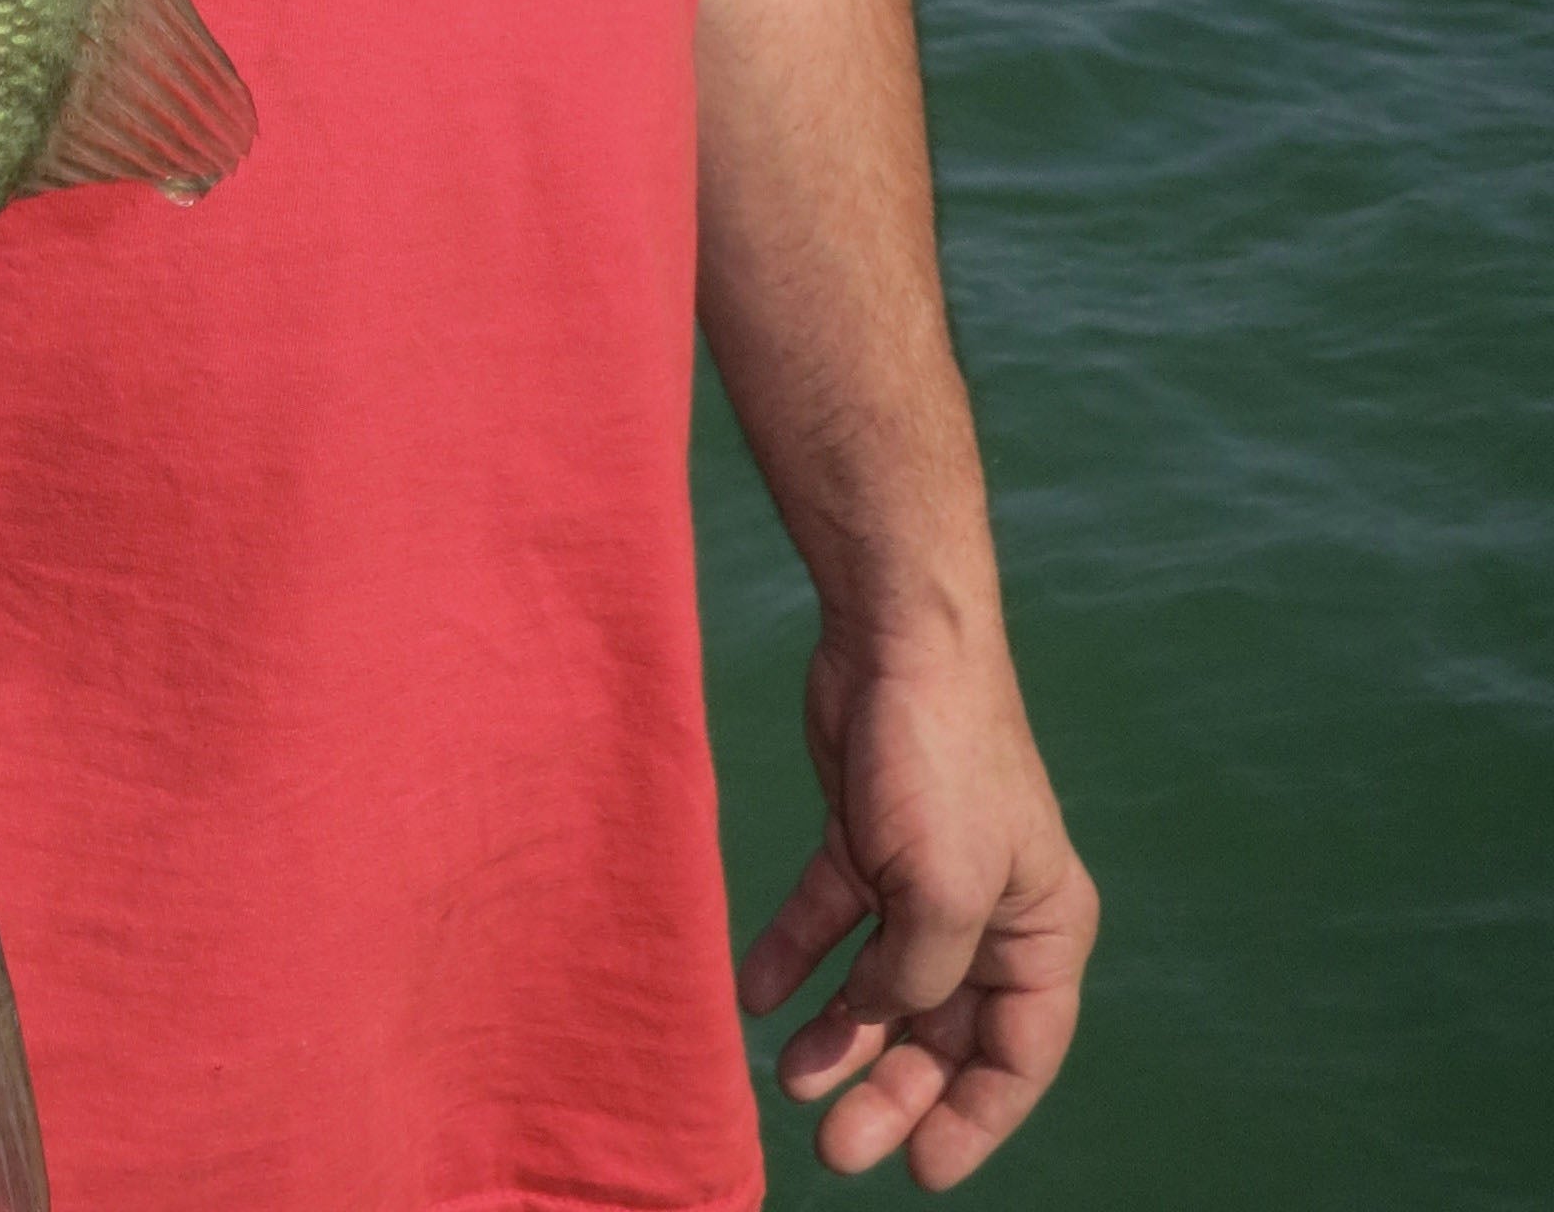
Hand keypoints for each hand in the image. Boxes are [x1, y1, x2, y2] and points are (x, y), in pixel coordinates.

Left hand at [738, 618, 1097, 1185]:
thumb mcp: (944, 895)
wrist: (893, 637)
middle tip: (832, 1144)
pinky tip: (755, 993)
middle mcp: (989, 911)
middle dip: (892, 1089)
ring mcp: (924, 875)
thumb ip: (917, 980)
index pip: (1017, 1054)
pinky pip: (828, 916)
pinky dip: (794, 954)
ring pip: (881, 982)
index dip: (973, 1120)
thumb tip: (880, 1021)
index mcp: (1041, 930)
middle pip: (942, 1028)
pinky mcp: (864, 836)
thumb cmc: (943, 762)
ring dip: (839, 1033)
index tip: (920, 1172)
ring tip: (788, 1079)